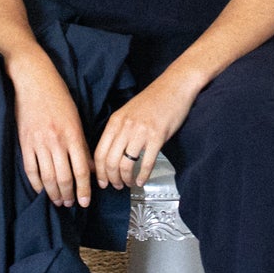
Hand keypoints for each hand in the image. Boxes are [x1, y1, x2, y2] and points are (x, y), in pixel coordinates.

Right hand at [12, 54, 93, 208]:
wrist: (34, 80)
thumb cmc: (58, 97)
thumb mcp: (76, 119)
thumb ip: (82, 145)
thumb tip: (92, 168)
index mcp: (73, 134)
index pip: (82, 169)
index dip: (85, 189)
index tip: (86, 201)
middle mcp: (57, 141)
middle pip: (64, 177)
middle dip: (69, 195)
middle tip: (71, 204)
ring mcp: (39, 142)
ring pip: (47, 177)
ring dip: (53, 193)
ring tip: (58, 201)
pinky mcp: (24, 142)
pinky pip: (30, 169)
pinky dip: (36, 183)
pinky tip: (41, 190)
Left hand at [94, 70, 198, 190]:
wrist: (174, 86)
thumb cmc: (153, 100)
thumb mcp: (128, 112)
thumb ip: (118, 130)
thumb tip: (110, 154)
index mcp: (116, 121)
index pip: (99, 152)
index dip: (99, 172)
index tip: (102, 181)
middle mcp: (125, 126)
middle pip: (110, 161)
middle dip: (111, 179)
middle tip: (116, 186)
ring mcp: (141, 131)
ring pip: (125, 164)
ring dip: (126, 179)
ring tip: (129, 183)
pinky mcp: (157, 136)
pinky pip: (146, 162)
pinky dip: (143, 175)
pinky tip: (142, 180)